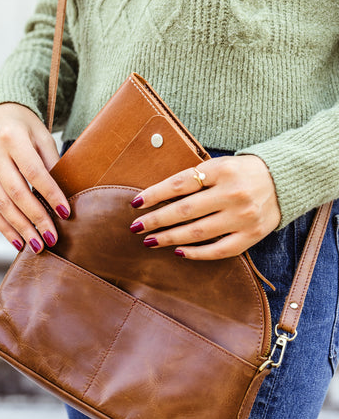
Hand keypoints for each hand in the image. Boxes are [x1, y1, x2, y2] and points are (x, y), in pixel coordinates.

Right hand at [0, 103, 69, 252]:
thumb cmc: (27, 128)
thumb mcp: (43, 137)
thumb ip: (52, 163)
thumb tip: (66, 195)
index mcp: (13, 139)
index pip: (34, 172)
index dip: (51, 194)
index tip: (66, 213)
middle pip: (17, 193)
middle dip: (36, 218)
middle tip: (52, 238)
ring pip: (2, 206)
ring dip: (21, 229)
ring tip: (38, 246)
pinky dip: (5, 228)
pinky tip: (19, 243)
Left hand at [130, 155, 280, 259]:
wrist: (284, 180)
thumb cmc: (243, 172)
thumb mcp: (220, 165)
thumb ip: (195, 178)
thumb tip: (158, 197)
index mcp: (222, 170)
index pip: (180, 184)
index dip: (155, 194)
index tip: (135, 204)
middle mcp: (233, 193)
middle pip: (185, 210)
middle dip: (156, 220)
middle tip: (136, 227)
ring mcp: (243, 216)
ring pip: (198, 232)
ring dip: (170, 238)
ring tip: (150, 241)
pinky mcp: (251, 235)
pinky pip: (219, 250)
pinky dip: (197, 253)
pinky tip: (179, 252)